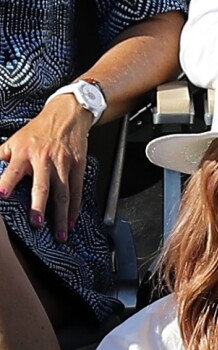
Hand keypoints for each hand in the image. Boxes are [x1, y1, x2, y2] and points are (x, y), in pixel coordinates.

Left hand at [0, 95, 92, 241]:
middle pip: (42, 186)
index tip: (1, 195)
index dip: (6, 183)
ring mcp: (63, 164)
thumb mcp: (15, 139)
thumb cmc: (39, 130)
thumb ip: (1, 157)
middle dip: (39, 206)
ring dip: (62, 216)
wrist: (67, 115)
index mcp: (24, 153)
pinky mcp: (78, 166)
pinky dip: (75, 208)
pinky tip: (72, 221)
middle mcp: (44, 159)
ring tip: (60, 234)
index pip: (12, 171)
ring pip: (62, 193)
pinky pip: (77, 191)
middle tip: (37, 223)